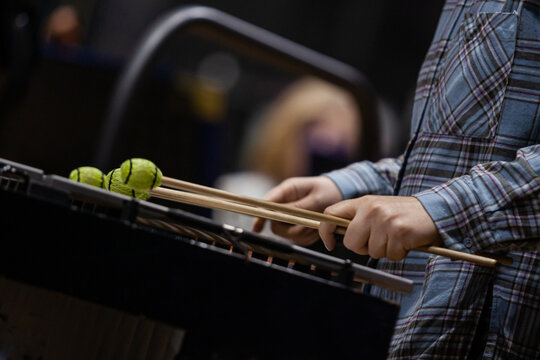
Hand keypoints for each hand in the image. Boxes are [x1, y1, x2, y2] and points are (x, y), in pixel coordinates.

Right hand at [252, 176, 342, 245]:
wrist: (340, 193)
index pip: (266, 204)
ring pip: (287, 234)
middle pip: (275, 224)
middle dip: (290, 229)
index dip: (260, 216)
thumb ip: (300, 207)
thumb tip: (285, 215)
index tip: (257, 228)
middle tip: (307, 226)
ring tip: (316, 225)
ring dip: (302, 233)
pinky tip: (317, 228)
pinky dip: (308, 237)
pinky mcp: (297, 226)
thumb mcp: (316, 197)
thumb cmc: (328, 191)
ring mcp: (290, 216)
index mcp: (287, 191)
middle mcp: (285, 204)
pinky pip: (298, 239)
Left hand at [319, 195, 440, 259]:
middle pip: (351, 242)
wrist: (435, 210)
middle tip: (380, 240)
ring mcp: (385, 220)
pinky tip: (405, 241)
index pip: (331, 214)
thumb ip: (357, 218)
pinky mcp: (399, 232)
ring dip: (385, 250)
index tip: (329, 243)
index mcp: (362, 202)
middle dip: (364, 248)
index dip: (326, 231)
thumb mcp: (377, 209)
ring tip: (396, 237)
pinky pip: (390, 255)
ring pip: (372, 252)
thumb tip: (338, 234)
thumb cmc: (403, 215)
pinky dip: (399, 253)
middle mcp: (371, 209)